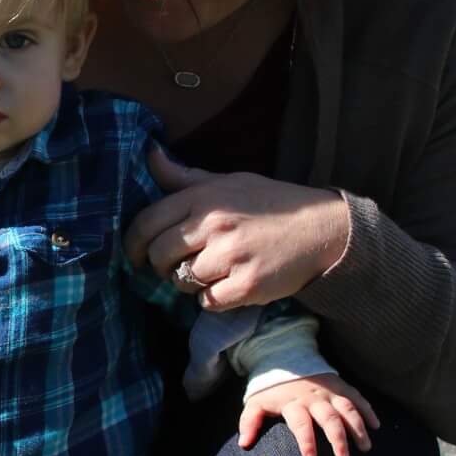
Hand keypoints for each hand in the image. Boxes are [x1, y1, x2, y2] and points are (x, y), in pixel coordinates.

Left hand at [127, 148, 349, 309]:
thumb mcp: (228, 180)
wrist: (323, 228)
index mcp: (205, 197)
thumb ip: (185, 177)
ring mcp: (231, 256)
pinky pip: (208, 302)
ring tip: (211, 271)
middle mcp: (214, 224)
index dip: (132, 244)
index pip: (146, 223)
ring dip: (190, 282)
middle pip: (159, 256)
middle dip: (161, 266)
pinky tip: (228, 285)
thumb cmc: (271, 203)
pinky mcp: (247, 285)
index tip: (135, 255)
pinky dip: (212, 299)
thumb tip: (149, 153)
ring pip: (182, 281)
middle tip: (176, 266)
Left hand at [240, 374, 379, 455]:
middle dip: (337, 437)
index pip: (300, 423)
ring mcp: (330, 391)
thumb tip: (244, 444)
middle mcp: (314, 398)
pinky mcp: (341, 386)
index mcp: (293, 403)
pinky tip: (376, 426)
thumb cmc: (271, 389)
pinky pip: (357, 398)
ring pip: (347, 409)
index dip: (305, 439)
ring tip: (366, 447)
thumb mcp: (256, 402)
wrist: (285, 358)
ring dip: (357, 428)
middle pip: (328, 418)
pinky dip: (368, 411)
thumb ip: (249, 421)